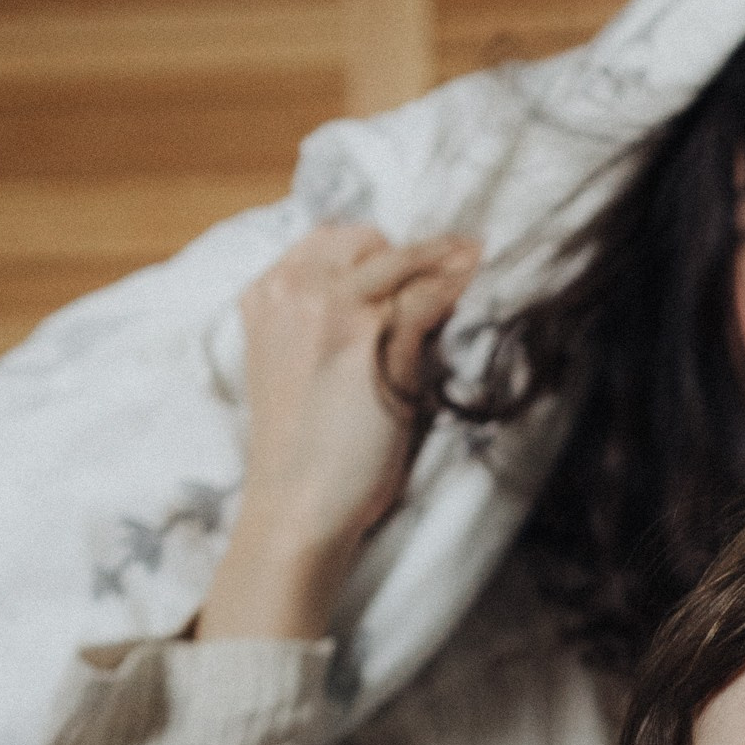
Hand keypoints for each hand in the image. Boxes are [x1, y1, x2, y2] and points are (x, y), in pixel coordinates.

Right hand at [199, 222, 481, 639]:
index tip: (414, 260)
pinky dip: (458, 284)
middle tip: (452, 263)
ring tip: (477, 256)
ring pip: (402, 259)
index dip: (376, 252)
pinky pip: (429, 295)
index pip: (328, 242)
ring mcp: (333, 308)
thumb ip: (327, 322)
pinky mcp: (376, 339)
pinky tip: (479, 278)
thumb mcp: (301, 365)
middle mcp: (293, 289)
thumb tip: (393, 293)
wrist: (297, 503)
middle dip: (407, 253)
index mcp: (265, 294)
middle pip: (365, 240)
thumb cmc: (304, 448)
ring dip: (444, 257)